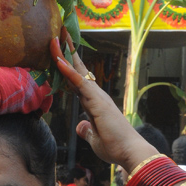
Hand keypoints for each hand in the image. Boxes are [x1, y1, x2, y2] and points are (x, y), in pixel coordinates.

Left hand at [50, 35, 157, 171]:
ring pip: (77, 71)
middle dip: (67, 52)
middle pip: (78, 69)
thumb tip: (80, 126)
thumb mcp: (94, 138)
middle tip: (59, 33)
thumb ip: (87, 130)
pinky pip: (79, 83)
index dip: (68, 66)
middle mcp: (96, 95)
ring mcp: (97, 96)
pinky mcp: (96, 102)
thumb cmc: (115, 146)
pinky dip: (68, 71)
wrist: (130, 152)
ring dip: (65, 55)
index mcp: (94, 102)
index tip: (61, 51)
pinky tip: (59, 60)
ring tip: (56, 37)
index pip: (78, 80)